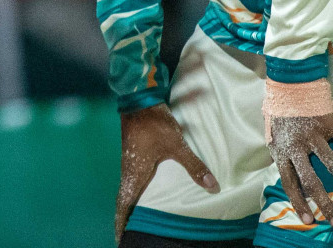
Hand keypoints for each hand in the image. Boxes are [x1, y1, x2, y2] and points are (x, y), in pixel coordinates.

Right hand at [115, 106, 217, 243]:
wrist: (139, 99)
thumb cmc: (154, 124)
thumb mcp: (176, 145)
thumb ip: (193, 166)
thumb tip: (212, 186)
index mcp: (134, 173)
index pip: (124, 204)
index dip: (121, 222)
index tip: (119, 239)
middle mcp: (128, 170)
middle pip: (124, 200)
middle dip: (125, 218)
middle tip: (128, 234)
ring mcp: (129, 162)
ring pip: (128, 189)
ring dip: (130, 204)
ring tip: (136, 218)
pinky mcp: (133, 154)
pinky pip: (132, 179)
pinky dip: (135, 191)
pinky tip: (144, 192)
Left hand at [267, 113, 332, 227]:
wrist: (289, 80)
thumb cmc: (281, 108)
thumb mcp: (273, 133)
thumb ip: (282, 153)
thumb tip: (291, 172)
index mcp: (282, 151)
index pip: (289, 183)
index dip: (299, 202)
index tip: (310, 220)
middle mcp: (298, 147)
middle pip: (312, 181)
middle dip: (326, 204)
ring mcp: (315, 136)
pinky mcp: (330, 123)